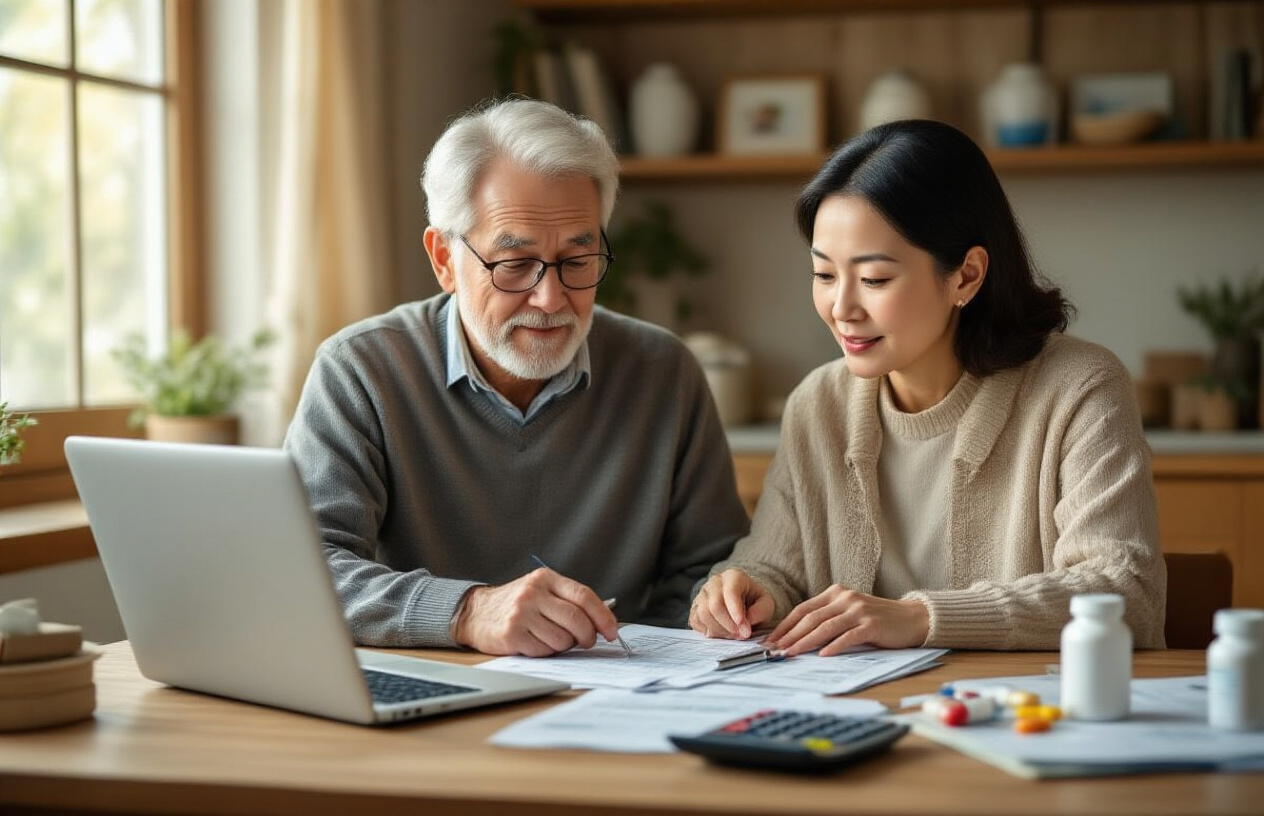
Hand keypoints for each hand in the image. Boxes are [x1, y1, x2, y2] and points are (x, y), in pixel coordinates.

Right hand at [453, 568, 618, 656]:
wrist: (476, 612)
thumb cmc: (517, 604)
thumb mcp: (541, 590)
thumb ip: (569, 601)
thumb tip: (604, 622)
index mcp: (545, 578)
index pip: (584, 596)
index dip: (603, 616)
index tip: (612, 631)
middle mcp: (533, 593)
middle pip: (577, 620)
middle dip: (588, 636)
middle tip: (587, 641)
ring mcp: (521, 613)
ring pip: (562, 639)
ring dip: (564, 645)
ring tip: (552, 638)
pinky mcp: (512, 634)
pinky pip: (544, 651)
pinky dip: (546, 651)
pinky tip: (535, 642)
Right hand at [689, 568, 775, 639]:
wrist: (742, 599)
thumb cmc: (754, 601)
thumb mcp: (766, 604)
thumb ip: (760, 611)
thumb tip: (747, 622)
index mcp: (733, 576)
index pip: (731, 593)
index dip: (737, 613)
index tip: (745, 630)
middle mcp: (714, 582)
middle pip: (715, 606)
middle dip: (729, 626)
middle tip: (741, 636)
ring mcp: (702, 594)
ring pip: (703, 614)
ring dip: (719, 630)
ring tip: (733, 635)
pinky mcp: (695, 607)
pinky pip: (695, 621)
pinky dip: (708, 631)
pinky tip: (720, 633)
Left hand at [767, 586, 929, 656]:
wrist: (912, 618)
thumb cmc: (877, 619)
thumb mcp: (849, 611)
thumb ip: (828, 617)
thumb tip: (798, 636)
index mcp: (836, 593)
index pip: (804, 609)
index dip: (786, 624)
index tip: (771, 639)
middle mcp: (845, 598)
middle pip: (811, 618)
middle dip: (790, 635)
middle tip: (775, 649)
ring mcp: (858, 611)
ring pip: (825, 627)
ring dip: (805, 641)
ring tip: (791, 653)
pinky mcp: (872, 625)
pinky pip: (848, 636)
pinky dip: (834, 646)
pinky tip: (822, 655)